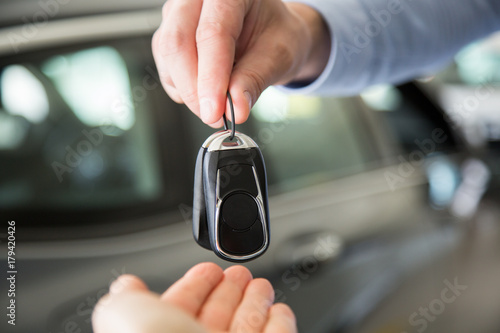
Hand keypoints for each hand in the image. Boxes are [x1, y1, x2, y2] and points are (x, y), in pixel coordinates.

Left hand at [92, 262, 296, 332]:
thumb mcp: (128, 318)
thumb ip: (124, 302)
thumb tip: (126, 286)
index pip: (180, 309)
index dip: (195, 286)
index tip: (209, 271)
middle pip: (216, 318)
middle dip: (228, 292)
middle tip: (238, 274)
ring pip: (246, 328)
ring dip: (255, 303)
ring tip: (260, 286)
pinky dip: (279, 325)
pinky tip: (279, 312)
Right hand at [152, 0, 329, 126]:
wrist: (270, 32)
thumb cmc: (276, 34)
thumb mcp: (278, 56)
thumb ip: (255, 80)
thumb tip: (235, 108)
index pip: (212, 33)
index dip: (211, 77)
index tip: (215, 110)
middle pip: (178, 43)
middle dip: (194, 89)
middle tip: (215, 116)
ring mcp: (178, 14)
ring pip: (167, 57)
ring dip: (188, 91)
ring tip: (218, 106)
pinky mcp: (168, 34)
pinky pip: (165, 67)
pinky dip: (182, 89)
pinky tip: (205, 93)